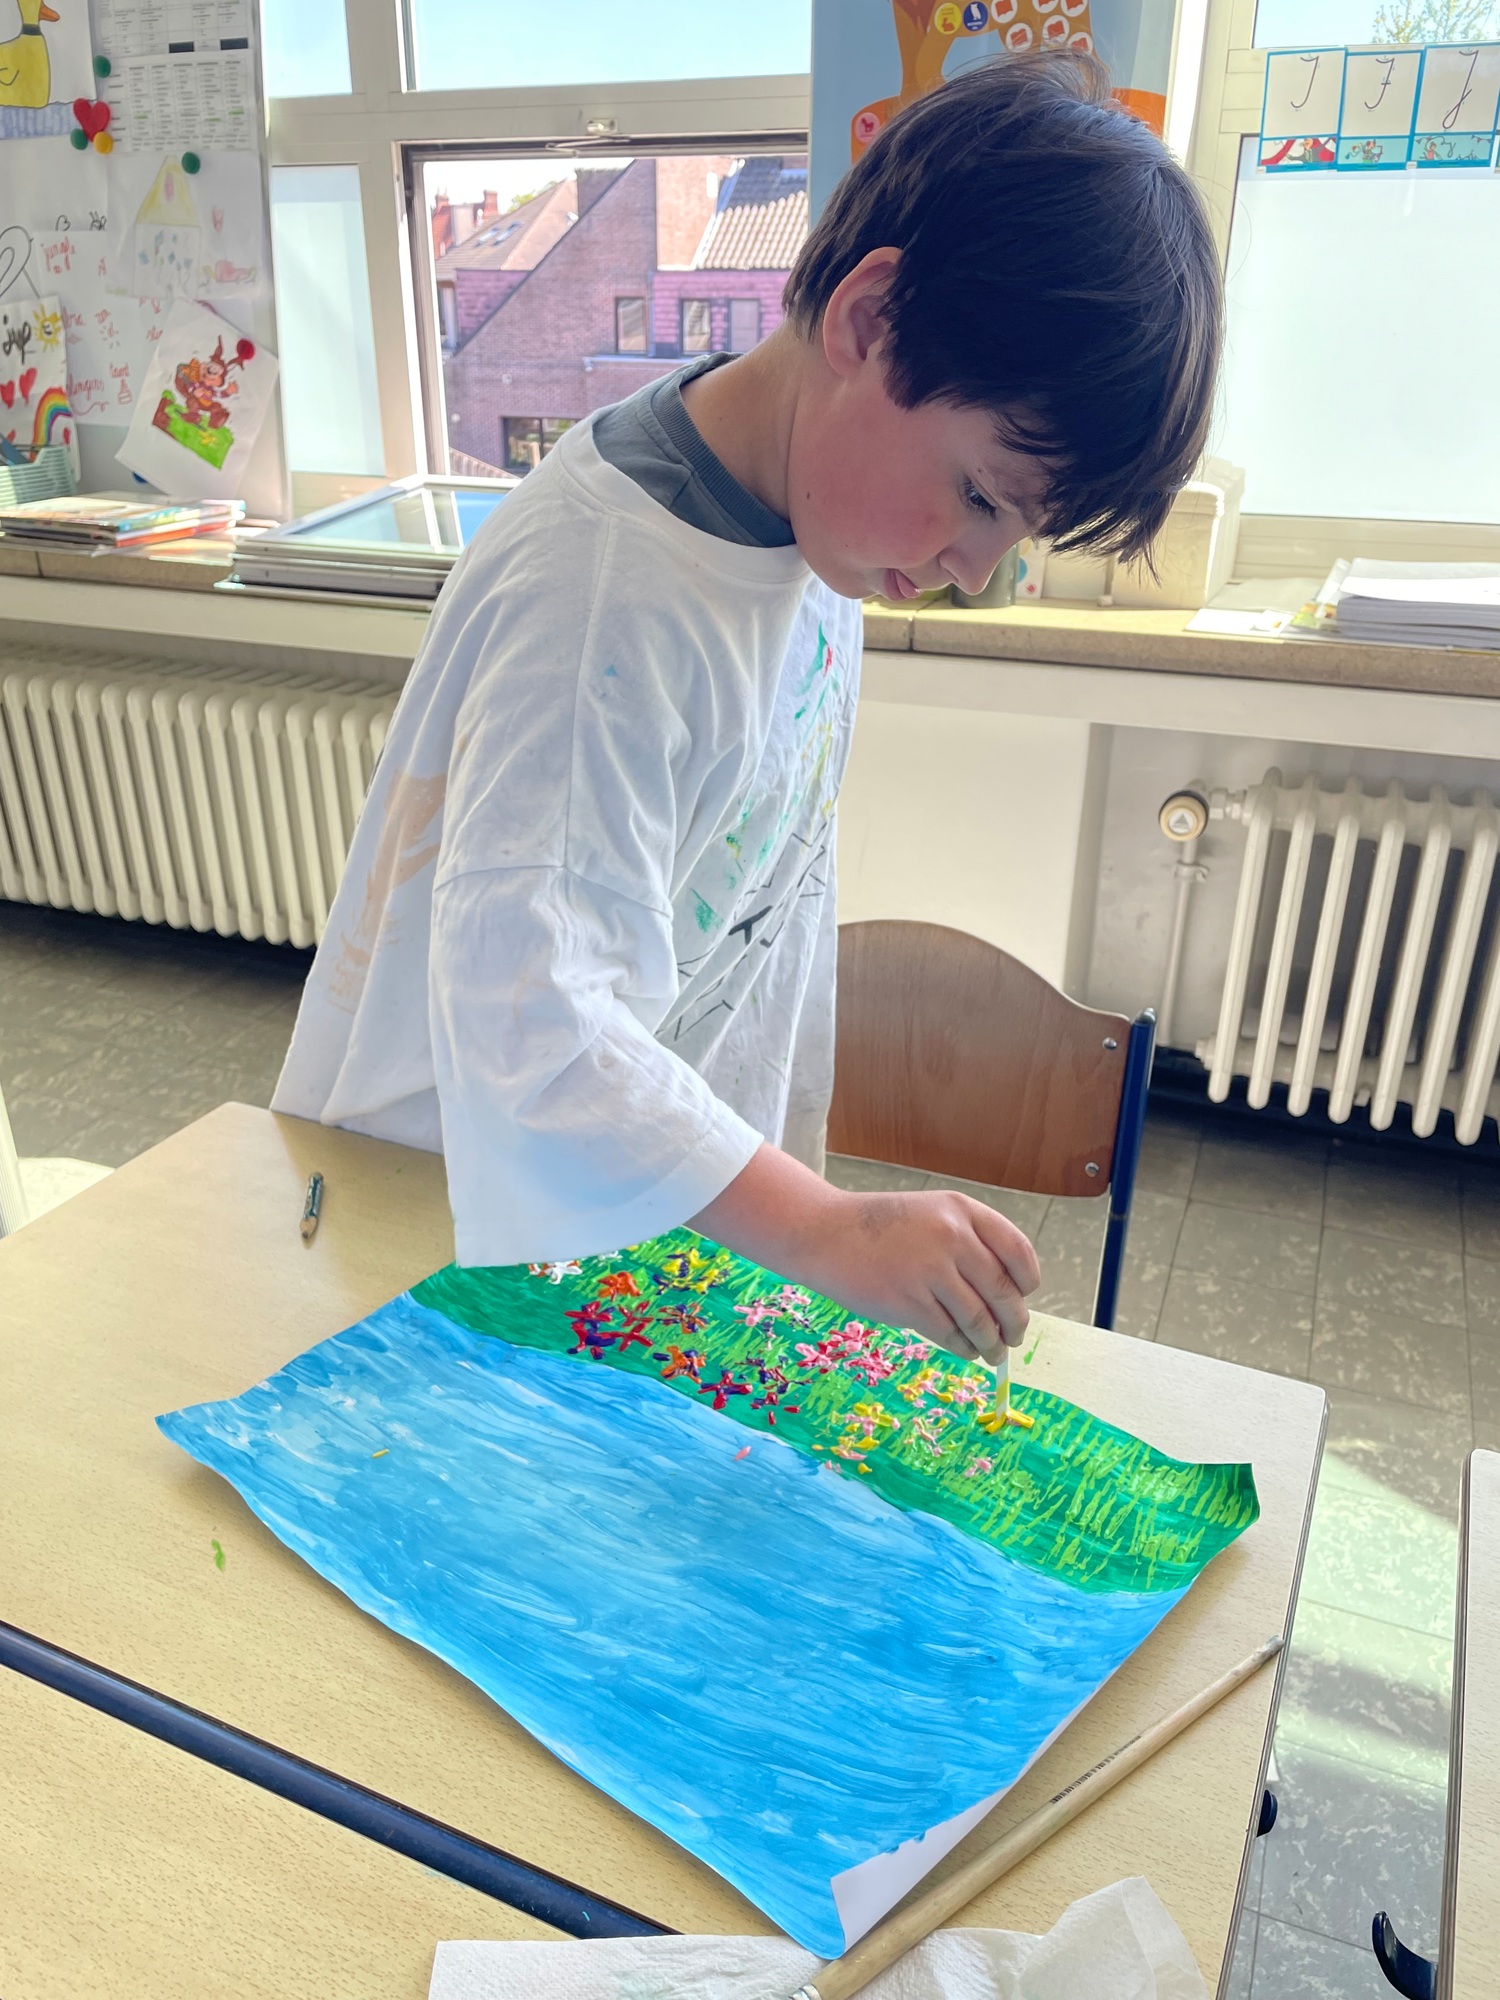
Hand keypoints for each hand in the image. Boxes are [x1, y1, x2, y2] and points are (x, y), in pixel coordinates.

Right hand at [690, 1146, 1040, 1363]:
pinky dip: (963, 1348)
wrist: (825, 1234)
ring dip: (991, 1343)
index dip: (1027, 1281)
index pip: (1017, 1250)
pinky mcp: (909, 1303)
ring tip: (993, 1353)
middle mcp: (952, 1237)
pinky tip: (964, 1350)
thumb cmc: (880, 1227)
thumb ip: (968, 1241)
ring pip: (979, 1320)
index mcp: (963, 1210)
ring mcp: (931, 1271)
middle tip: (1014, 1336)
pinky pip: (950, 1334)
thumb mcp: (931, 1214)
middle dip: (1014, 1322)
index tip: (1024, 1296)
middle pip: (1002, 1292)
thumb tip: (1007, 1293)